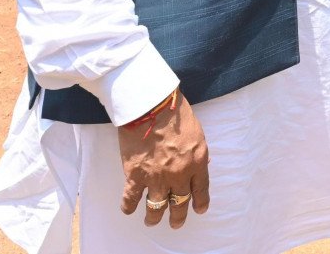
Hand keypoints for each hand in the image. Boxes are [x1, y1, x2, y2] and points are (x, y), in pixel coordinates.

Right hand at [118, 91, 209, 228]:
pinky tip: (129, 210)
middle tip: (176, 223)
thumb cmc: (176, 113)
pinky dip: (129, 207)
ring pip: (156, 207)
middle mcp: (179, 174)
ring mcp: (157, 178)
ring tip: (152, 220)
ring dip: (154, 217)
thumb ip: (197, 153)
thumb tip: (198, 165)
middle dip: (178, 216)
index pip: (201, 189)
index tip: (199, 210)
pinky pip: (131, 200)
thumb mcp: (197, 133)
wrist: (151, 107)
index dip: (200, 202)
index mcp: (197, 161)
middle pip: (180, 203)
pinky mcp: (135, 176)